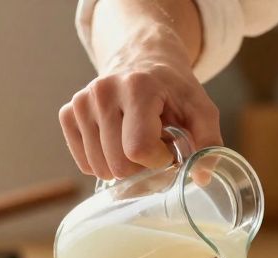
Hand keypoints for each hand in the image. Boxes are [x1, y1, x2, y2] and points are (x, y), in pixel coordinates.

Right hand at [59, 53, 220, 180]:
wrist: (142, 60)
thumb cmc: (173, 90)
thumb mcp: (201, 110)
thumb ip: (209, 143)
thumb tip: (201, 178)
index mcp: (138, 87)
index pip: (138, 149)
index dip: (158, 161)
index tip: (169, 150)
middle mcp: (103, 91)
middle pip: (118, 165)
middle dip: (141, 168)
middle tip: (154, 148)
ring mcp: (82, 102)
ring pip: (99, 169)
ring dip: (123, 167)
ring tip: (136, 142)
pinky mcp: (68, 113)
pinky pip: (84, 164)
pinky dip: (104, 164)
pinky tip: (117, 144)